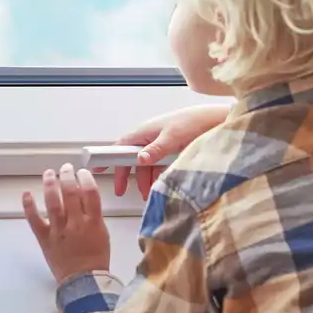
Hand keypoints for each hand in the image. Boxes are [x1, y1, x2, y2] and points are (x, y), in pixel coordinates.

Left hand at [22, 164, 110, 283]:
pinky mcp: (45, 239)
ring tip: (49, 173)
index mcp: (93, 222)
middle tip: (65, 168)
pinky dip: (29, 206)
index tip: (82, 172)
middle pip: (70, 193)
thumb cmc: (96, 258)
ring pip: (52, 203)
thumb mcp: (102, 233)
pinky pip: (35, 220)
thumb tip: (83, 196)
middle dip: (67, 176)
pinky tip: (26, 194)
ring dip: (50, 185)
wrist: (84, 280)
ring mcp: (59, 231)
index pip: (90, 193)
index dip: (85, 178)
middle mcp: (76, 224)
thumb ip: (94, 215)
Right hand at [95, 103, 230, 198]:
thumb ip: (155, 150)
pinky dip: (157, 175)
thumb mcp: (172, 138)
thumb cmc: (193, 122)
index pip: (120, 146)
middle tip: (123, 190)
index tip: (97, 168)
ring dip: (145, 178)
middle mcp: (150, 137)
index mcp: (144, 132)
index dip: (107, 157)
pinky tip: (160, 184)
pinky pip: (159, 164)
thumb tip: (140, 160)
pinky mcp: (172, 149)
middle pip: (132, 159)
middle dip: (128, 175)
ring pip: (147, 164)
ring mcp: (161, 143)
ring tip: (148, 193)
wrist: (215, 119)